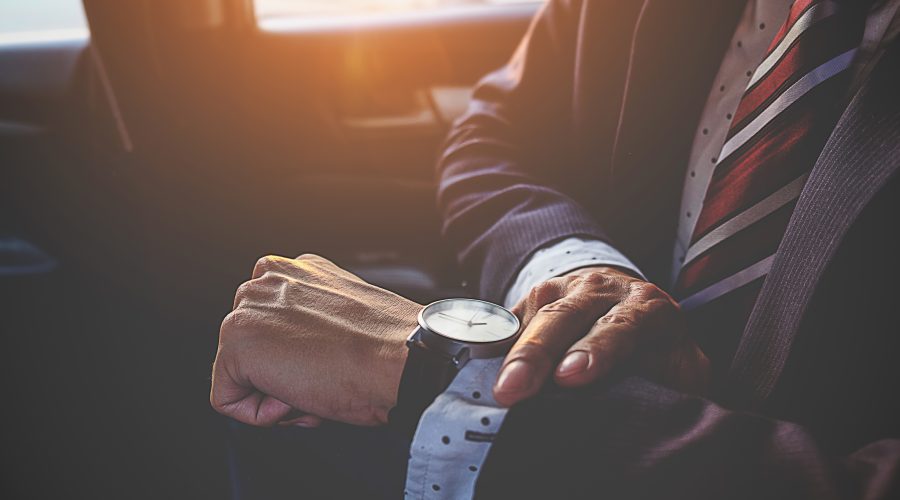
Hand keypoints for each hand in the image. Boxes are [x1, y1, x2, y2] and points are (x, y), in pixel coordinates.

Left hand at [210, 254, 419, 426]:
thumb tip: (298, 350)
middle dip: (281, 374)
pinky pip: (227, 398)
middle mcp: (268, 279)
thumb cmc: (388, 347)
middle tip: (321, 377)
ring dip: (273, 391)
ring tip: (313, 384)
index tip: (327, 362)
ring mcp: (248, 308)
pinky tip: (298, 396)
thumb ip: (312, 318)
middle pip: (252, 349)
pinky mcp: (237, 342)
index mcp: (297, 270)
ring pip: (238, 373)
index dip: (298, 358)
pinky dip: (259, 414)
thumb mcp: (345, 315)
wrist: (400, 358)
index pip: (271, 325)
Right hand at [493, 266, 708, 405]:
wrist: (624, 303)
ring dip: (509, 352)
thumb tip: (671, 404)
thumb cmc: (654, 348)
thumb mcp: (681, 363)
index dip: (596, 350)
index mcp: (645, 307)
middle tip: (516, 388)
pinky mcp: (529, 300)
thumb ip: (681, 379)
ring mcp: (561, 289)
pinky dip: (490, 345)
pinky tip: (475, 368)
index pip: (621, 326)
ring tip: (493, 387)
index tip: (570, 378)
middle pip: (565, 317)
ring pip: (532, 316)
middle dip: (538, 353)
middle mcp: (601, 290)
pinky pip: (506, 320)